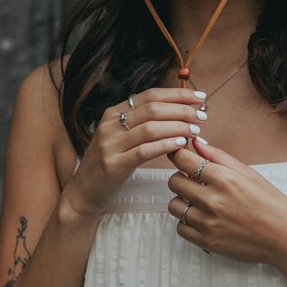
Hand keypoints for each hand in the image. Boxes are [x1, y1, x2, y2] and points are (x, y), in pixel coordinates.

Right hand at [62, 86, 207, 219]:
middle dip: (182, 109)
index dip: (177, 94)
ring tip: (196, 130)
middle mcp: (110, 124)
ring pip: (150, 127)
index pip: (150, 95)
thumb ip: (143, 124)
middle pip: (153, 109)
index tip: (200, 97)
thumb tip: (179, 112)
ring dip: (177, 126)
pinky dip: (164, 144)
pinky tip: (180, 143)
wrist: (83, 192)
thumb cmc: (110, 164)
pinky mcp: (114, 164)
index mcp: (113, 113)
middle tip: (202, 115)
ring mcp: (110, 144)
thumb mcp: (122, 138)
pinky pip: (144, 150)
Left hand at [166, 138, 286, 264]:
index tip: (180, 157)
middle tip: (192, 180)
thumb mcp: (249, 174)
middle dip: (181, 177)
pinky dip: (187, 222)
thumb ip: (219, 157)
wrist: (286, 238)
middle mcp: (213, 200)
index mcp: (225, 179)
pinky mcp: (207, 242)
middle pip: (174, 181)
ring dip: (182, 200)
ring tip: (199, 201)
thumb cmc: (272, 205)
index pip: (183, 160)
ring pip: (174, 206)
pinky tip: (202, 218)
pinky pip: (180, 228)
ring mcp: (208, 223)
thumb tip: (196, 144)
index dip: (178, 155)